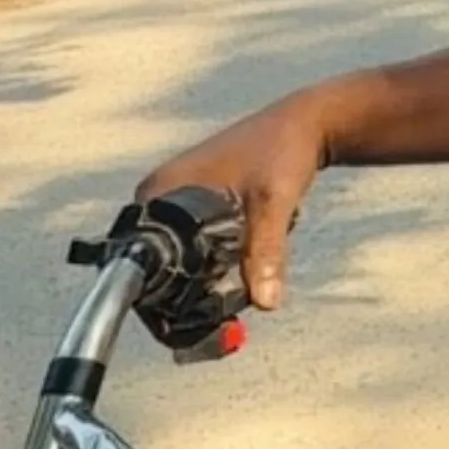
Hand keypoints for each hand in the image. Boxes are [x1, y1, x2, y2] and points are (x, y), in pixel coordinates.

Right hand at [136, 95, 330, 311]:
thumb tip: (264, 303)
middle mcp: (158, 198)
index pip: (139, 264)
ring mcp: (176, 201)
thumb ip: (264, 251)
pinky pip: (196, 250)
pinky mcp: (197, 206)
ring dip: (205, 285)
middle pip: (157, 270)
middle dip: (188, 300)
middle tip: (225, 326)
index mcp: (159, 193)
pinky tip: (244, 271)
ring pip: (179, 263)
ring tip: (238, 297)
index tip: (192, 323)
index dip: (161, 301)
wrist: (308, 122)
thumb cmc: (284, 150)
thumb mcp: (273, 201)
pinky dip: (217, 267)